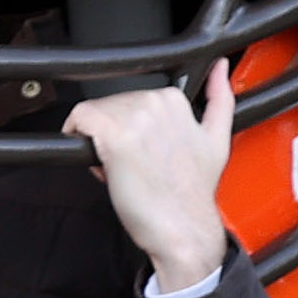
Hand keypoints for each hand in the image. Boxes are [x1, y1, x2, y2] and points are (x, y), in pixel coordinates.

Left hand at [63, 63, 234, 294]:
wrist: (183, 228)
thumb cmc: (191, 193)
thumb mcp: (217, 140)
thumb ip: (220, 98)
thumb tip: (221, 69)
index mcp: (175, 100)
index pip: (132, 98)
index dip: (130, 126)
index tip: (139, 150)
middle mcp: (155, 103)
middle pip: (110, 106)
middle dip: (114, 132)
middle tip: (131, 164)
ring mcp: (134, 117)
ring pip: (94, 113)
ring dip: (98, 139)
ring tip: (121, 168)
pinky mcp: (114, 135)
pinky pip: (79, 118)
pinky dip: (76, 135)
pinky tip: (95, 159)